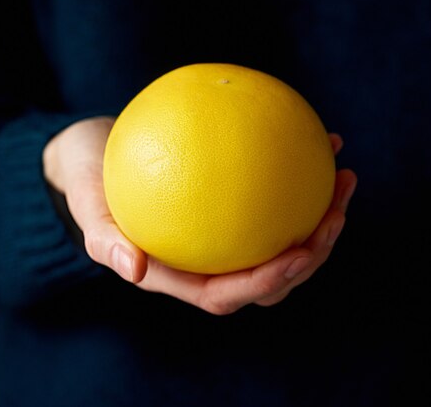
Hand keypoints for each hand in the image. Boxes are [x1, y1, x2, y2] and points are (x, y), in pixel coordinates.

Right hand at [43, 117, 356, 314]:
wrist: (95, 156)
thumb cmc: (89, 183)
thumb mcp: (86, 205)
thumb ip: (104, 240)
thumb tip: (132, 269)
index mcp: (182, 273)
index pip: (232, 292)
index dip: (270, 281)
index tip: (301, 252)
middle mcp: (212, 259)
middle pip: (273, 273)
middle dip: (314, 252)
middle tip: (337, 211)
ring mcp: (228, 233)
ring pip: (286, 236)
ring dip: (322, 214)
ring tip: (344, 175)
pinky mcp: (236, 203)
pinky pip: (275, 193)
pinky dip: (302, 171)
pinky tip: (326, 138)